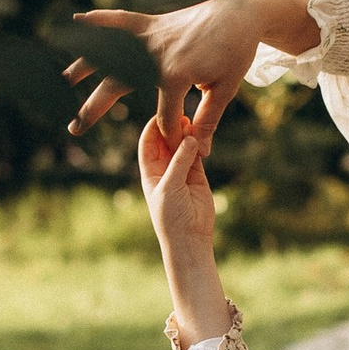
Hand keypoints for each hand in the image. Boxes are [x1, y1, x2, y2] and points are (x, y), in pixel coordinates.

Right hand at [63, 0, 312, 139]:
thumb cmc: (235, 53)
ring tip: (63, 80)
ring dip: (85, 65)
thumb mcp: (225, 89)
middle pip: (117, 87)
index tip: (180, 143)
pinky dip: (101, 20)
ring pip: (110, 54)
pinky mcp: (152, 23)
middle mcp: (156, 57)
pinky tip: (78, 21)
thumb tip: (202, 151)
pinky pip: (122, 21)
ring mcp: (151, 38)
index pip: (165, 116)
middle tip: (74, 128)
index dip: (173, 133)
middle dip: (94, 109)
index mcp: (175, 76)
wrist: (240, 14)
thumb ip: (208, 119)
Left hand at [140, 118, 226, 339]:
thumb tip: (188, 137)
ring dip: (186, 133)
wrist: (190, 238)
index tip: (162, 113)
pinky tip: (200, 134)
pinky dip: (198, 144)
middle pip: (165, 140)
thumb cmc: (171, 216)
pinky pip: (196, 154)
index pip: (148, 142)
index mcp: (149, 171)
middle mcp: (164, 168)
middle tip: (180, 111)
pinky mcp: (197, 175)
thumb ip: (179, 161)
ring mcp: (181, 170)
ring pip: (182, 145)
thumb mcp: (170, 186)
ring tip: (192, 120)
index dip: (153, 127)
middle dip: (171, 126)